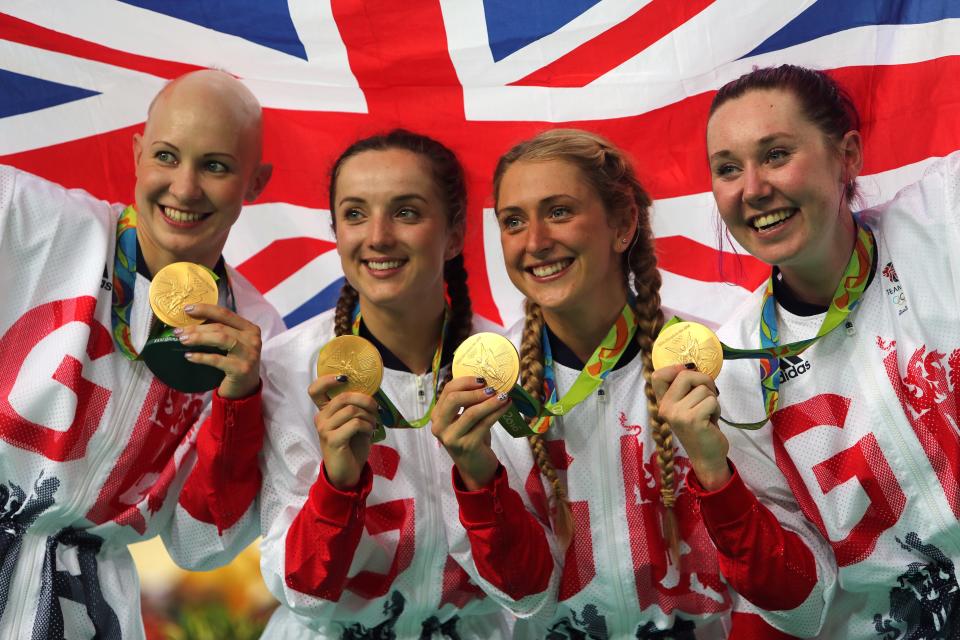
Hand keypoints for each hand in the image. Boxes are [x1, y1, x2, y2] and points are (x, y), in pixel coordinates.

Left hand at [177, 303, 262, 398]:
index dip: (206, 309)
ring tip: (183, 340)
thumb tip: (191, 321)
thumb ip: (221, 331)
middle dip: (197, 327)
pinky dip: (200, 357)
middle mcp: (252, 339)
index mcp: (250, 329)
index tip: (187, 309)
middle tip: (179, 331)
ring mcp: (249, 354)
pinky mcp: (241, 369)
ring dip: (199, 338)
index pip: (226, 313)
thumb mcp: (233, 344)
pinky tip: (189, 356)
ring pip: (221, 338)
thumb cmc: (235, 362)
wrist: (245, 388)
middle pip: (220, 327)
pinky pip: (216, 360)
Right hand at [309, 374, 378, 489]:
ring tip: (373, 424)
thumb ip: (355, 408)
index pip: (315, 390)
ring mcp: (325, 429)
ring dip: (369, 416)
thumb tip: (370, 393)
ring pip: (351, 410)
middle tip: (375, 409)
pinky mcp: (333, 440)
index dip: (327, 380)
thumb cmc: (352, 447)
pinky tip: (370, 432)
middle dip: (365, 400)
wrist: (346, 473)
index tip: (346, 378)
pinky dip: (367, 426)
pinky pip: (355, 424)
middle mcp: (321, 418)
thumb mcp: (353, 423)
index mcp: (324, 412)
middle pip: (343, 396)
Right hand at [431, 376, 511, 489]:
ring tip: (503, 396)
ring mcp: (452, 438)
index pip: (448, 391)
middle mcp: (439, 427)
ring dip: (490, 402)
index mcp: (437, 416)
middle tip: (492, 388)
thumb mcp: (465, 418)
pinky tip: (506, 406)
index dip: (466, 382)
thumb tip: (485, 381)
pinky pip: (485, 423)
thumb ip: (468, 402)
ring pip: (472, 412)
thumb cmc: (471, 438)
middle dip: (475, 391)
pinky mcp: (467, 446)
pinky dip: (497, 412)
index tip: (483, 379)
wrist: (475, 467)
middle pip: (454, 399)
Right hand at [651, 364, 730, 490]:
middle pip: (685, 374)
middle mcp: (665, 407)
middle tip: (708, 395)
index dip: (675, 369)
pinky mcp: (693, 420)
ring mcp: (678, 414)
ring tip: (708, 414)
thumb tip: (690, 366)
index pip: (658, 376)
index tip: (688, 376)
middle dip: (704, 381)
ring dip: (712, 400)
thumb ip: (685, 388)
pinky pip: (711, 401)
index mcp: (662, 403)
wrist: (706, 456)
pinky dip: (717, 409)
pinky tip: (711, 421)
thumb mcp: (687, 405)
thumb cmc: (700, 427)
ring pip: (703, 389)